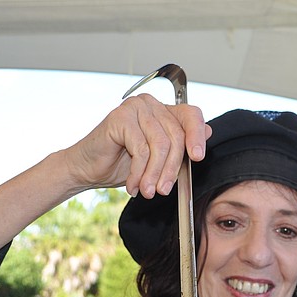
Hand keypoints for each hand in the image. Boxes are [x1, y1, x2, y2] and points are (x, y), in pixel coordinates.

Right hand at [61, 94, 210, 198]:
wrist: (88, 169)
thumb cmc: (122, 163)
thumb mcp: (159, 159)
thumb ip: (181, 146)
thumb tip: (209, 132)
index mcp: (164, 111)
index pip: (191, 115)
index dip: (197, 136)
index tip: (198, 157)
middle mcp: (151, 104)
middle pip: (176, 136)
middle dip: (172, 169)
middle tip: (164, 191)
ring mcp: (135, 107)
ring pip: (160, 145)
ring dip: (155, 174)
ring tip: (148, 191)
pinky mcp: (120, 117)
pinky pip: (141, 150)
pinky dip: (139, 173)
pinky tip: (133, 186)